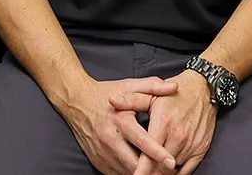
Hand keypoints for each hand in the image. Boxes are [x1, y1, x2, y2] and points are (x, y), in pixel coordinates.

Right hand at [60, 75, 179, 174]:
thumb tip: (174, 88)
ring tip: (157, 170)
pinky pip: (117, 174)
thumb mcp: (129, 85)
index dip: (158, 153)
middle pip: (135, 164)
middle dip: (152, 169)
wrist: (77, 101)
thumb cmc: (106, 93)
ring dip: (141, 173)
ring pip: (126, 172)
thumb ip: (153, 86)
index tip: (172, 162)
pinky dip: (130, 173)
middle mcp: (111, 139)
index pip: (143, 141)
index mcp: (121, 120)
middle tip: (170, 170)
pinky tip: (141, 169)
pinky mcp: (98, 161)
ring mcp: (103, 153)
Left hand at [132, 71, 215, 174]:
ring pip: (173, 170)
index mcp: (163, 123)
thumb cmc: (174, 95)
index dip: (140, 170)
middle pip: (160, 167)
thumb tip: (111, 101)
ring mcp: (191, 144)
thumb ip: (131, 100)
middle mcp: (178, 136)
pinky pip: (187, 170)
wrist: (203, 89)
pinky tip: (167, 174)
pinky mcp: (201, 149)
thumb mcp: (152, 94)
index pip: (149, 154)